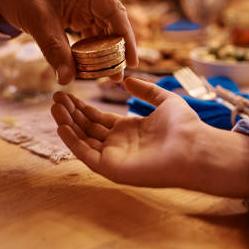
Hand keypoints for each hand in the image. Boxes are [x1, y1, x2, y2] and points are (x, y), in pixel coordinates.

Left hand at [0, 0, 137, 83]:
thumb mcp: (38, 23)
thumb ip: (55, 51)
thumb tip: (67, 79)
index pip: (114, 11)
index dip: (126, 37)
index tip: (131, 60)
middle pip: (114, 22)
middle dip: (118, 49)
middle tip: (120, 75)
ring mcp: (87, 1)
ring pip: (105, 29)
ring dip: (107, 51)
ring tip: (110, 75)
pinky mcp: (80, 12)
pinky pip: (92, 32)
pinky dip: (93, 49)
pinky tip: (95, 66)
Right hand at [51, 78, 248, 197]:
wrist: (194, 146)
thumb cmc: (185, 126)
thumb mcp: (165, 100)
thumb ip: (146, 90)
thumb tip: (127, 79)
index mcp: (129, 130)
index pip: (98, 119)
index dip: (82, 107)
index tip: (68, 94)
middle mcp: (118, 144)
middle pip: (87, 128)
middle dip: (71, 113)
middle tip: (56, 96)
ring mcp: (114, 157)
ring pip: (83, 139)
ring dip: (67, 124)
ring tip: (54, 106)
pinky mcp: (111, 168)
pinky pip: (86, 155)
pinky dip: (72, 141)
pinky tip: (62, 125)